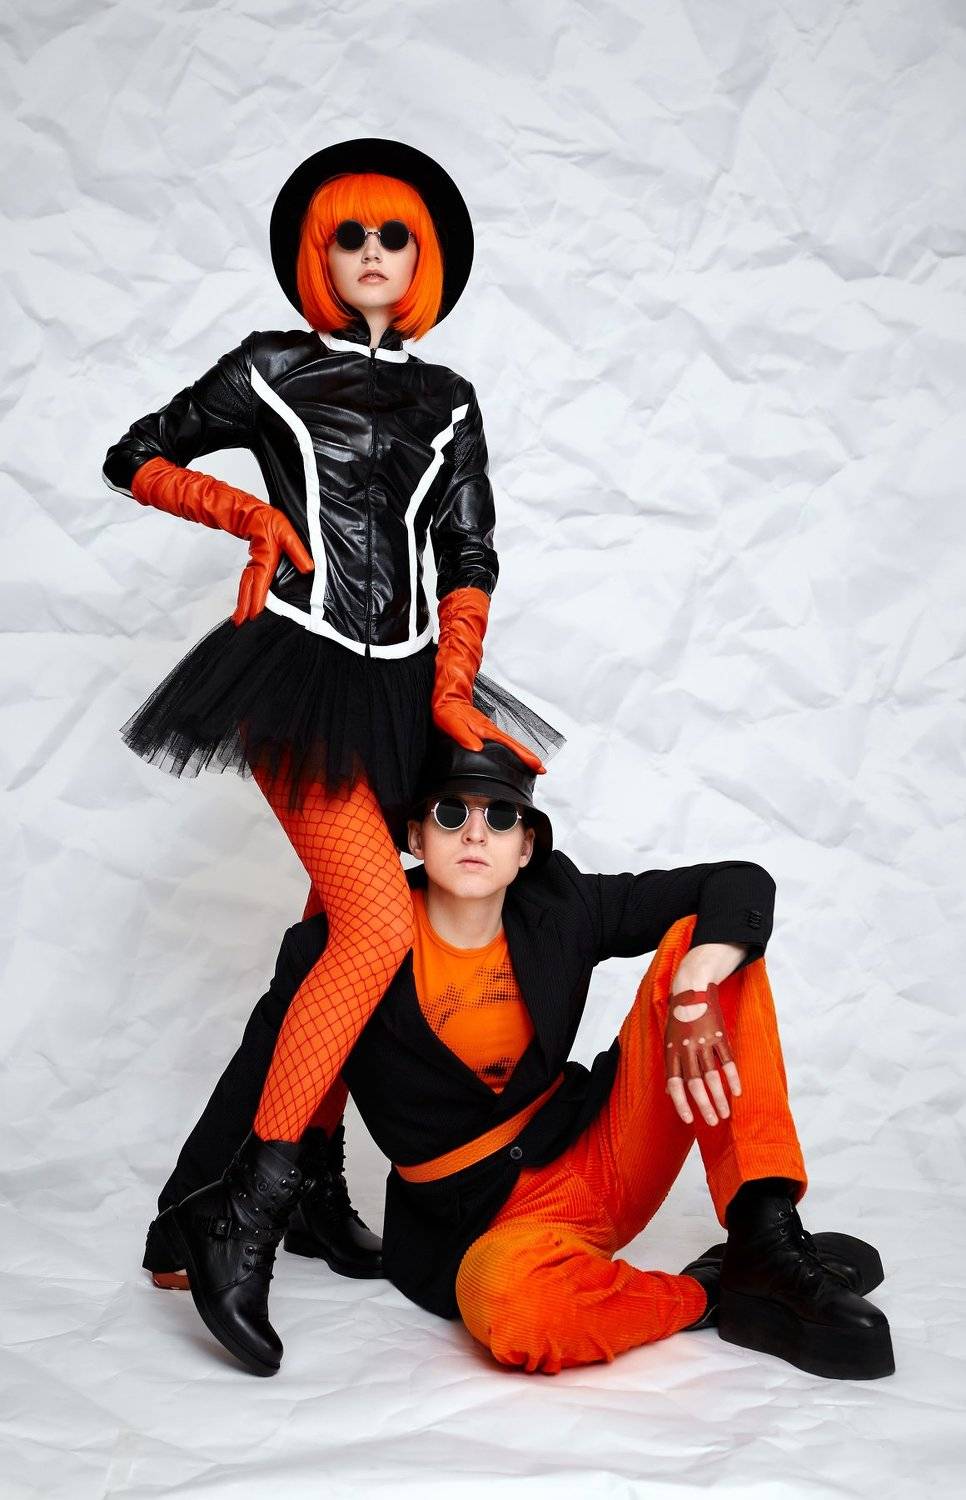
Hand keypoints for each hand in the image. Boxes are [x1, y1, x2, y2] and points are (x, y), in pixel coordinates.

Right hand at [232, 508, 313, 624]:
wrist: (253, 513)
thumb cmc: (269, 522)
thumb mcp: (288, 533)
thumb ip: (298, 551)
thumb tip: (309, 568)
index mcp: (265, 561)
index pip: (260, 584)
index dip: (257, 600)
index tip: (253, 616)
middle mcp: (256, 567)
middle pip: (247, 590)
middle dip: (243, 608)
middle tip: (239, 624)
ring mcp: (252, 567)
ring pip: (244, 588)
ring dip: (241, 604)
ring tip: (238, 619)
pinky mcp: (252, 566)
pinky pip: (246, 584)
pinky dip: (244, 595)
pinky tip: (244, 604)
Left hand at [431, 698, 546, 773]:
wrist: (445, 697)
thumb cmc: (446, 710)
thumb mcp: (451, 724)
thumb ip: (464, 736)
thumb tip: (478, 749)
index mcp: (485, 730)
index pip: (509, 744)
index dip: (523, 755)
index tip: (536, 765)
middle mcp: (490, 729)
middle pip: (514, 744)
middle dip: (528, 756)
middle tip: (541, 769)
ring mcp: (488, 729)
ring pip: (510, 743)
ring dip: (522, 753)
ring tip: (533, 765)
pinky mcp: (484, 730)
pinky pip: (503, 741)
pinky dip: (512, 749)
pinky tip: (512, 755)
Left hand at [664, 982, 740, 1126]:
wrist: (691, 989)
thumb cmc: (679, 1019)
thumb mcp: (669, 1041)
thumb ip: (671, 1066)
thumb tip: (669, 1091)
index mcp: (672, 1052)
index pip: (675, 1083)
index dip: (681, 1103)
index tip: (689, 1120)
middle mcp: (687, 1049)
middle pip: (695, 1083)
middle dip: (704, 1106)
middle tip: (712, 1122)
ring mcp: (703, 1042)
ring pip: (712, 1076)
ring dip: (719, 1097)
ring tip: (725, 1113)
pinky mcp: (719, 1035)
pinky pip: (727, 1061)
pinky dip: (732, 1078)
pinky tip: (737, 1092)